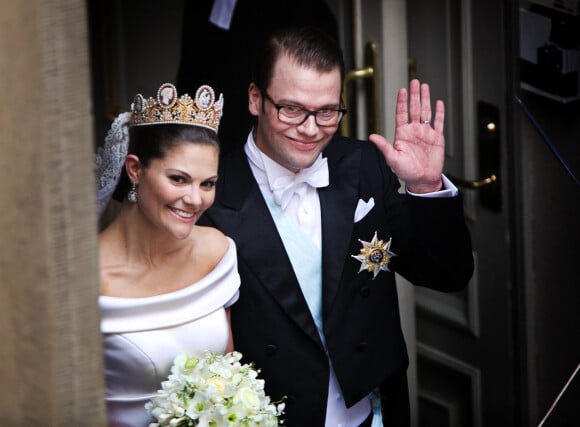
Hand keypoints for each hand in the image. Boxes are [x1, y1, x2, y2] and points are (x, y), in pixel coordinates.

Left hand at [369, 79, 444, 193]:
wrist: (423, 181)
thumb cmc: (406, 172)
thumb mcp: (393, 158)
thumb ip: (384, 146)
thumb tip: (372, 136)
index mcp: (402, 134)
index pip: (401, 113)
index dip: (402, 101)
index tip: (402, 90)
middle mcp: (414, 131)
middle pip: (414, 108)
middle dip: (414, 95)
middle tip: (414, 81)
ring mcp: (425, 133)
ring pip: (426, 112)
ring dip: (425, 99)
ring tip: (425, 86)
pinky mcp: (437, 138)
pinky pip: (438, 122)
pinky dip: (439, 112)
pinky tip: (438, 103)